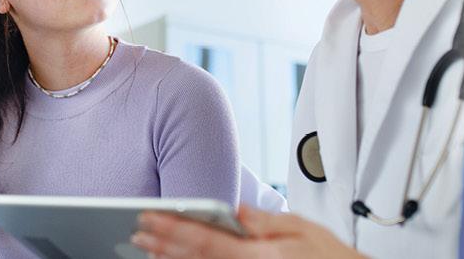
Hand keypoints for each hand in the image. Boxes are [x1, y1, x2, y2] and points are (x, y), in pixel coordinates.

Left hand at [130, 206, 364, 258]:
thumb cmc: (328, 257)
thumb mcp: (303, 229)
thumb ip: (266, 222)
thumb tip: (235, 209)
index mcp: (259, 253)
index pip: (207, 239)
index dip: (174, 228)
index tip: (148, 218)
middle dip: (163, 246)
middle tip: (136, 233)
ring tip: (146, 251)